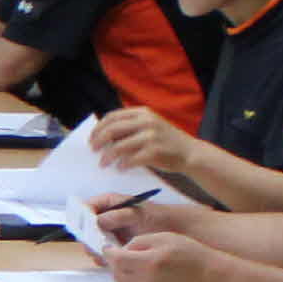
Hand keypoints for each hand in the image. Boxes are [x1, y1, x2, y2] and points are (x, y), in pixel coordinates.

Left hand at [88, 110, 204, 187]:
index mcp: (143, 113)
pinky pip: (130, 160)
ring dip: (107, 157)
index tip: (92, 138)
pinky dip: (122, 165)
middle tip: (93, 150)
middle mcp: (146, 122)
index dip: (98, 128)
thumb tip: (103, 135)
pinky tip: (120, 168)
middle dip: (98, 141)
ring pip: (118, 147)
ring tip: (103, 164)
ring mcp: (151, 136)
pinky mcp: (154, 152)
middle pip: (112, 130)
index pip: (112, 117)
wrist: (190, 153)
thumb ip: (131, 126)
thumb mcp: (150, 126)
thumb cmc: (166, 142)